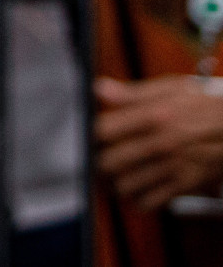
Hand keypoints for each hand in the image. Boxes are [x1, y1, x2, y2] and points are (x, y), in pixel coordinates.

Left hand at [96, 76, 222, 210]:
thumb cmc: (204, 104)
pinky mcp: (185, 184)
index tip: (84, 136)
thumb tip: (96, 88)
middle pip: (108, 162)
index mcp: (152, 116)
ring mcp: (173, 166)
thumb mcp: (171, 89)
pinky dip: (136, 199)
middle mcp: (160, 143)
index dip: (87, 136)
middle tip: (93, 158)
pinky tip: (133, 188)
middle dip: (95, 162)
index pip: (103, 131)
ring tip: (109, 175)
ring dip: (112, 182)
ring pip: (125, 185)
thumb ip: (131, 92)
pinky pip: (150, 201)